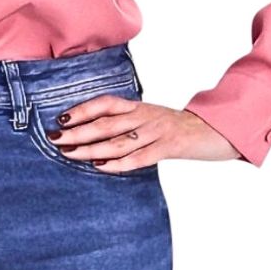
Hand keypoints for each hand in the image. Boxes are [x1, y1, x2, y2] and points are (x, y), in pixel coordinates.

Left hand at [46, 95, 241, 171]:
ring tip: (70, 154)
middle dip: (78, 131)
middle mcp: (144, 115)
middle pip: (105, 123)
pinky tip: (101, 166)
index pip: (105, 103)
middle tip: (55, 139)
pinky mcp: (169, 147)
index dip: (83, 109)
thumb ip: (129, 124)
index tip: (61, 118)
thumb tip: (97, 133)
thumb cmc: (178, 126)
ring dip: (91, 148)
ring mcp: (156, 130)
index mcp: (138, 107)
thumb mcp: (151, 119)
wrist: (215, 129)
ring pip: (118, 140)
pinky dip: (119, 162)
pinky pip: (140, 156)